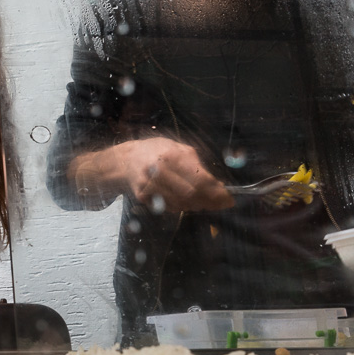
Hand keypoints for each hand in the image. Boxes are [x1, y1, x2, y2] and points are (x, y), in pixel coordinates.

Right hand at [116, 138, 233, 211]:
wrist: (125, 160)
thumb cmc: (156, 151)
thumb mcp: (177, 148)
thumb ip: (197, 164)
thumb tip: (218, 184)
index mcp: (172, 155)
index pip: (200, 179)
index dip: (216, 192)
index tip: (228, 200)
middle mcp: (159, 170)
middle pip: (191, 194)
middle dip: (209, 202)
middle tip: (219, 205)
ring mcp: (149, 184)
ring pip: (180, 203)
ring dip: (196, 206)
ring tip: (203, 203)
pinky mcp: (143, 195)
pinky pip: (168, 207)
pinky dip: (181, 207)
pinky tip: (185, 202)